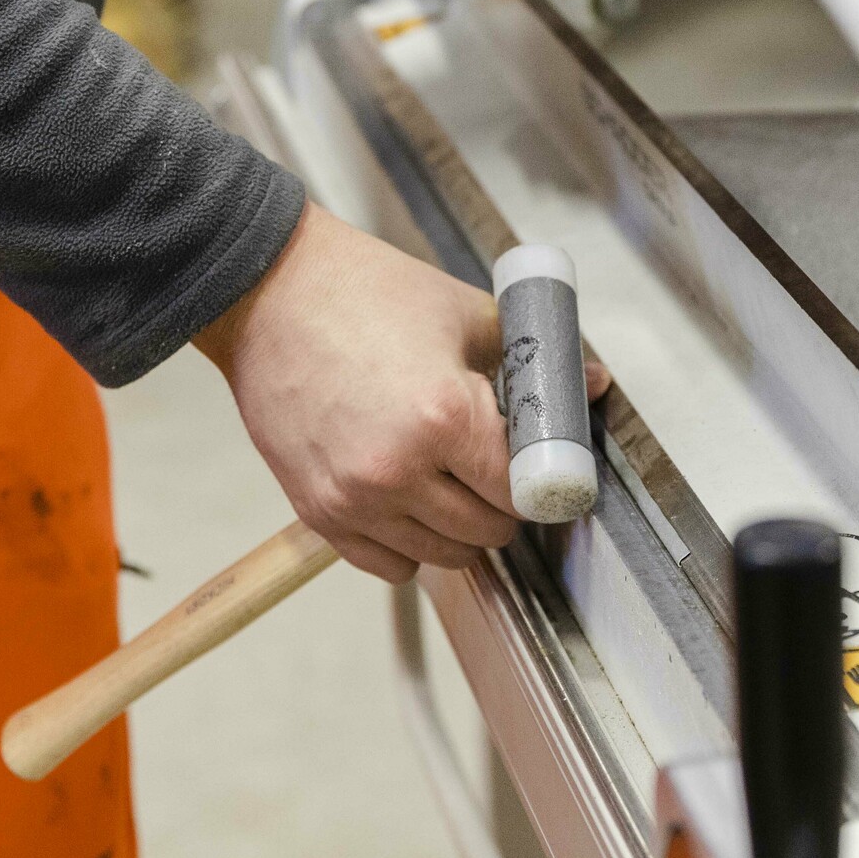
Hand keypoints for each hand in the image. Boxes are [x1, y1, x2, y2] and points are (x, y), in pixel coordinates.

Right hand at [195, 204, 609, 581]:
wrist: (266, 293)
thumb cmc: (363, 292)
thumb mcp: (462, 312)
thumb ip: (529, 358)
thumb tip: (592, 383)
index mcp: (443, 417)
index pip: (522, 490)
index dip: (541, 481)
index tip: (543, 472)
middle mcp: (398, 470)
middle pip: (488, 533)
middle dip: (503, 504)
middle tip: (495, 466)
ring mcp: (354, 499)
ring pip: (443, 556)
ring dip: (460, 528)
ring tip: (451, 479)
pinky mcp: (318, 511)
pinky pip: (390, 565)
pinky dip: (410, 544)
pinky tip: (411, 500)